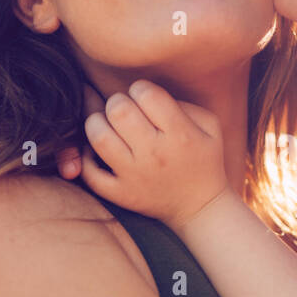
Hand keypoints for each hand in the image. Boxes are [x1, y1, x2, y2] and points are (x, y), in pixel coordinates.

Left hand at [70, 79, 229, 230]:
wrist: (200, 208)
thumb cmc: (205, 161)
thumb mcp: (210, 127)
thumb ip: (183, 103)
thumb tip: (146, 95)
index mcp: (180, 134)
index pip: (146, 94)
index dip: (140, 88)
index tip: (143, 97)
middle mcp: (155, 154)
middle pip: (118, 110)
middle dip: (117, 102)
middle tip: (124, 109)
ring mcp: (134, 175)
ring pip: (98, 136)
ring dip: (97, 123)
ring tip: (106, 124)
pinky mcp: (121, 194)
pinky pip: (90, 172)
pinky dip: (85, 158)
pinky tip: (97, 151)